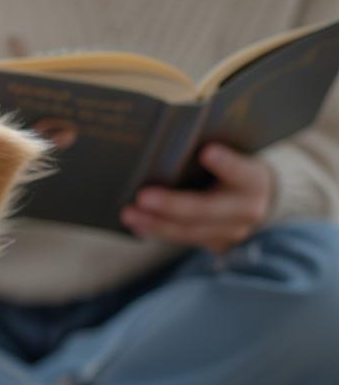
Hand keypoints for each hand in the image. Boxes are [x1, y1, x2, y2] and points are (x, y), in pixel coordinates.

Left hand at [120, 143, 273, 251]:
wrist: (256, 198)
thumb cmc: (232, 167)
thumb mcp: (233, 155)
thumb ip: (209, 151)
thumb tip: (167, 141)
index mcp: (253, 179)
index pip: (240, 170)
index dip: (225, 163)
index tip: (207, 152)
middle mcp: (247, 209)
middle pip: (206, 209)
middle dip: (171, 205)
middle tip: (142, 197)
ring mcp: (231, 231)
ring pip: (190, 231)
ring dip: (155, 223)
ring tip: (129, 214)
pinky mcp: (216, 243)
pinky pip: (182, 238)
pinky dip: (157, 231)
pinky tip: (137, 224)